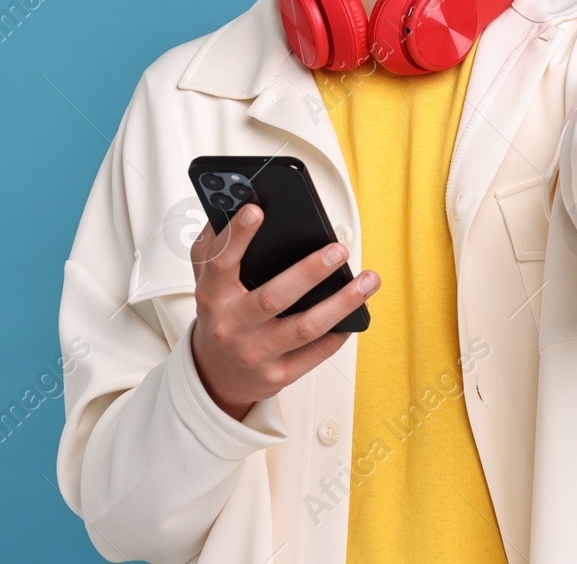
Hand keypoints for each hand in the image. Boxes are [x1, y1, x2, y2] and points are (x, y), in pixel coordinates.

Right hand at [188, 203, 380, 421]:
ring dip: (342, 303)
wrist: (216, 373)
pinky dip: (339, 332)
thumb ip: (216, 243)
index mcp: (212, 295)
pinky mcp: (277, 375)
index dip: (238, 235)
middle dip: (309, 272)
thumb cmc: (220, 313)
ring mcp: (255, 353)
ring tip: (369, 280)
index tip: (257, 209)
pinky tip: (357, 313)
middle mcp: (232, 325)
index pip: (221, 262)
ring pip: (304, 327)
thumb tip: (240, 201)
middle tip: (339, 250)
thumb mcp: (207, 279)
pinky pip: (315, 352)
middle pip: (273, 298)